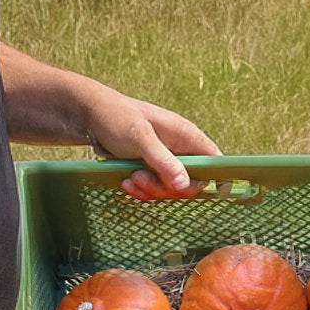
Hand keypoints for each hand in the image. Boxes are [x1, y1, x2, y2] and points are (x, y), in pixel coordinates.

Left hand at [85, 92, 221, 199]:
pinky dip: (141, 190)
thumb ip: (163, 161)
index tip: (218, 193)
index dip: (219, 177)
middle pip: (190, 182)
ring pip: (170, 188)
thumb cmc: (116, 117)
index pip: (214, 159)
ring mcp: (164, 160)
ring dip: (150, 190)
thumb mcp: (140, 137)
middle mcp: (179, 148)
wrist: (90, 116)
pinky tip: (126, 182)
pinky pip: (154, 188)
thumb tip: (184, 184)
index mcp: (185, 135)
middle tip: (142, 177)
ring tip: (130, 178)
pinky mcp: (150, 168)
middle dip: (167, 187)